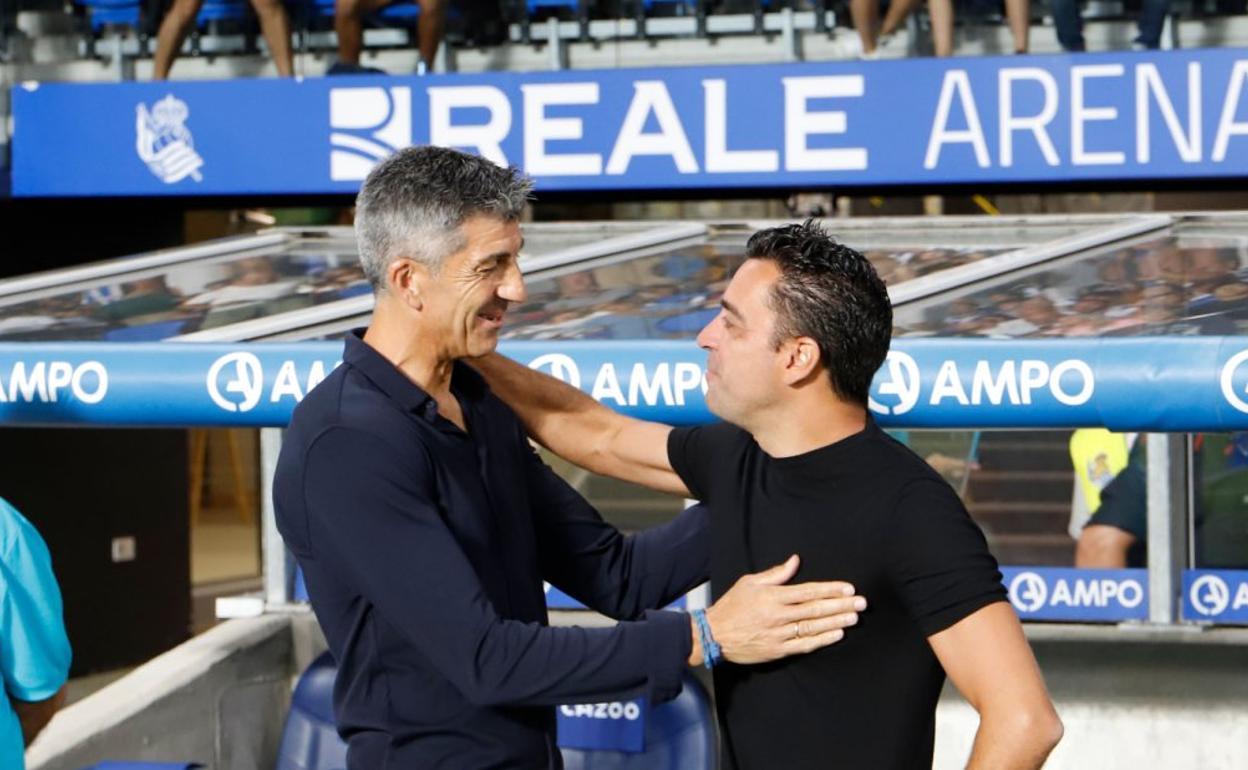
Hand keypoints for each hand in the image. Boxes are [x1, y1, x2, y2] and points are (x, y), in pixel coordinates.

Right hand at [691, 555, 865, 665]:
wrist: (713, 635)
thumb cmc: (731, 606)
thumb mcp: (749, 582)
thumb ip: (776, 574)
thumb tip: (795, 560)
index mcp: (772, 596)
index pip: (808, 591)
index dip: (831, 590)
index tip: (848, 588)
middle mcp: (778, 615)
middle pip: (816, 609)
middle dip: (841, 605)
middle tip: (861, 603)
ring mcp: (779, 634)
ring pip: (813, 627)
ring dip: (836, 622)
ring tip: (854, 617)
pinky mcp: (778, 650)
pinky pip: (805, 645)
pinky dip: (822, 639)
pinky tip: (837, 634)